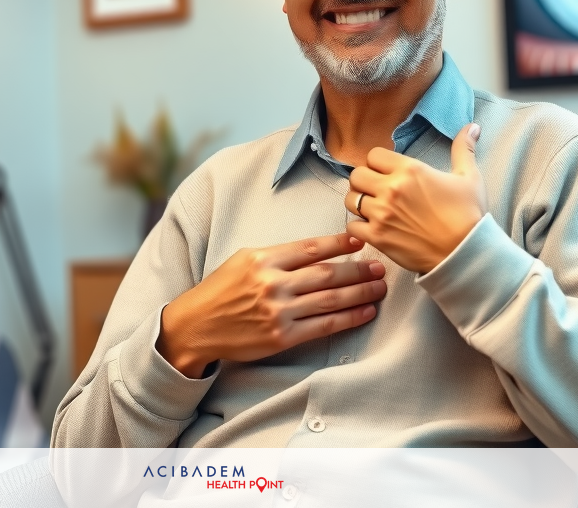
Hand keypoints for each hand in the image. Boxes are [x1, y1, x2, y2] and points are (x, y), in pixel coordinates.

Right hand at [157, 234, 385, 378]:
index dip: (340, 243)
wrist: (197, 325)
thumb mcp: (244, 260)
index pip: (311, 248)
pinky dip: (348, 318)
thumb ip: (277, 256)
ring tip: (380, 287)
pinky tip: (365, 311)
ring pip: (330, 299)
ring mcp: (279, 311)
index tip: (360, 241)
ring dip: (361, 292)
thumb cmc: (221, 290)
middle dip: (358, 270)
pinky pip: (324, 326)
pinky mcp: (282, 337)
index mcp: (264, 259)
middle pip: (327, 273)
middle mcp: (273, 283)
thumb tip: (317, 251)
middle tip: (380, 266)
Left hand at [345, 123, 486, 273]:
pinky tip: (373, 228)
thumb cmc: (468, 215)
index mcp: (409, 170)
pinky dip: (359, 227)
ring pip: (350, 200)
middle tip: (377, 190)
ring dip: (359, 202)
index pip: (373, 155)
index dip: (378, 163)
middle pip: (356, 175)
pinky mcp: (377, 237)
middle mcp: (390, 189)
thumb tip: (472, 126)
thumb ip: (463, 148)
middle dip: (365, 181)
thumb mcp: (469, 177)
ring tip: (374, 208)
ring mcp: (381, 214)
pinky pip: (352, 226)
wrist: (466, 253)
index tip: (388, 172)